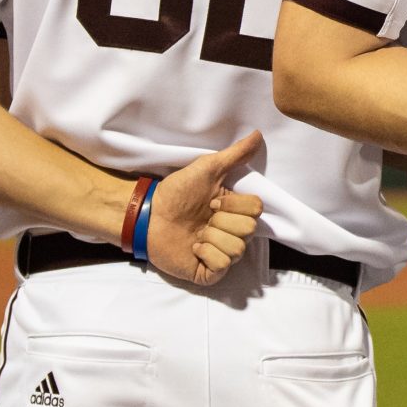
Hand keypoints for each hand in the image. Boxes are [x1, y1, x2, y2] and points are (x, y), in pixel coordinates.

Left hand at [146, 133, 265, 285]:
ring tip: (195, 234)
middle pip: (249, 230)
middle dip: (222, 222)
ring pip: (237, 249)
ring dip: (212, 238)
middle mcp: (231, 232)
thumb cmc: (176, 192)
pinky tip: (193, 248)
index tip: (212, 201)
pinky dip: (207, 255)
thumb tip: (258, 134)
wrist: (148, 216)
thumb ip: (235, 154)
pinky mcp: (208, 272)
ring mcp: (221, 253)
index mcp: (234, 210)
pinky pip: (222, 266)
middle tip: (203, 218)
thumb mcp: (207, 168)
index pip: (256, 210)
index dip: (233, 205)